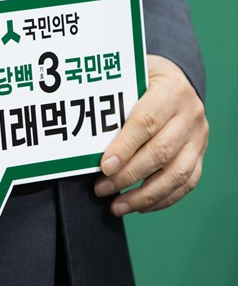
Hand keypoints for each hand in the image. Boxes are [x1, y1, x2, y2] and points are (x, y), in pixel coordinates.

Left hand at [94, 55, 207, 215]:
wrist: (176, 79)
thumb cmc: (142, 81)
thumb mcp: (128, 81)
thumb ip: (112, 103)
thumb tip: (84, 137)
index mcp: (170, 92)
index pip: (146, 123)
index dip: (124, 147)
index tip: (103, 167)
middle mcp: (189, 115)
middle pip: (160, 152)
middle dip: (127, 176)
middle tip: (100, 188)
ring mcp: (198, 137)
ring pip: (177, 174)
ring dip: (144, 195)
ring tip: (116, 206)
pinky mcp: (199, 153)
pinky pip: (186, 182)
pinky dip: (162, 199)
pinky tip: (138, 206)